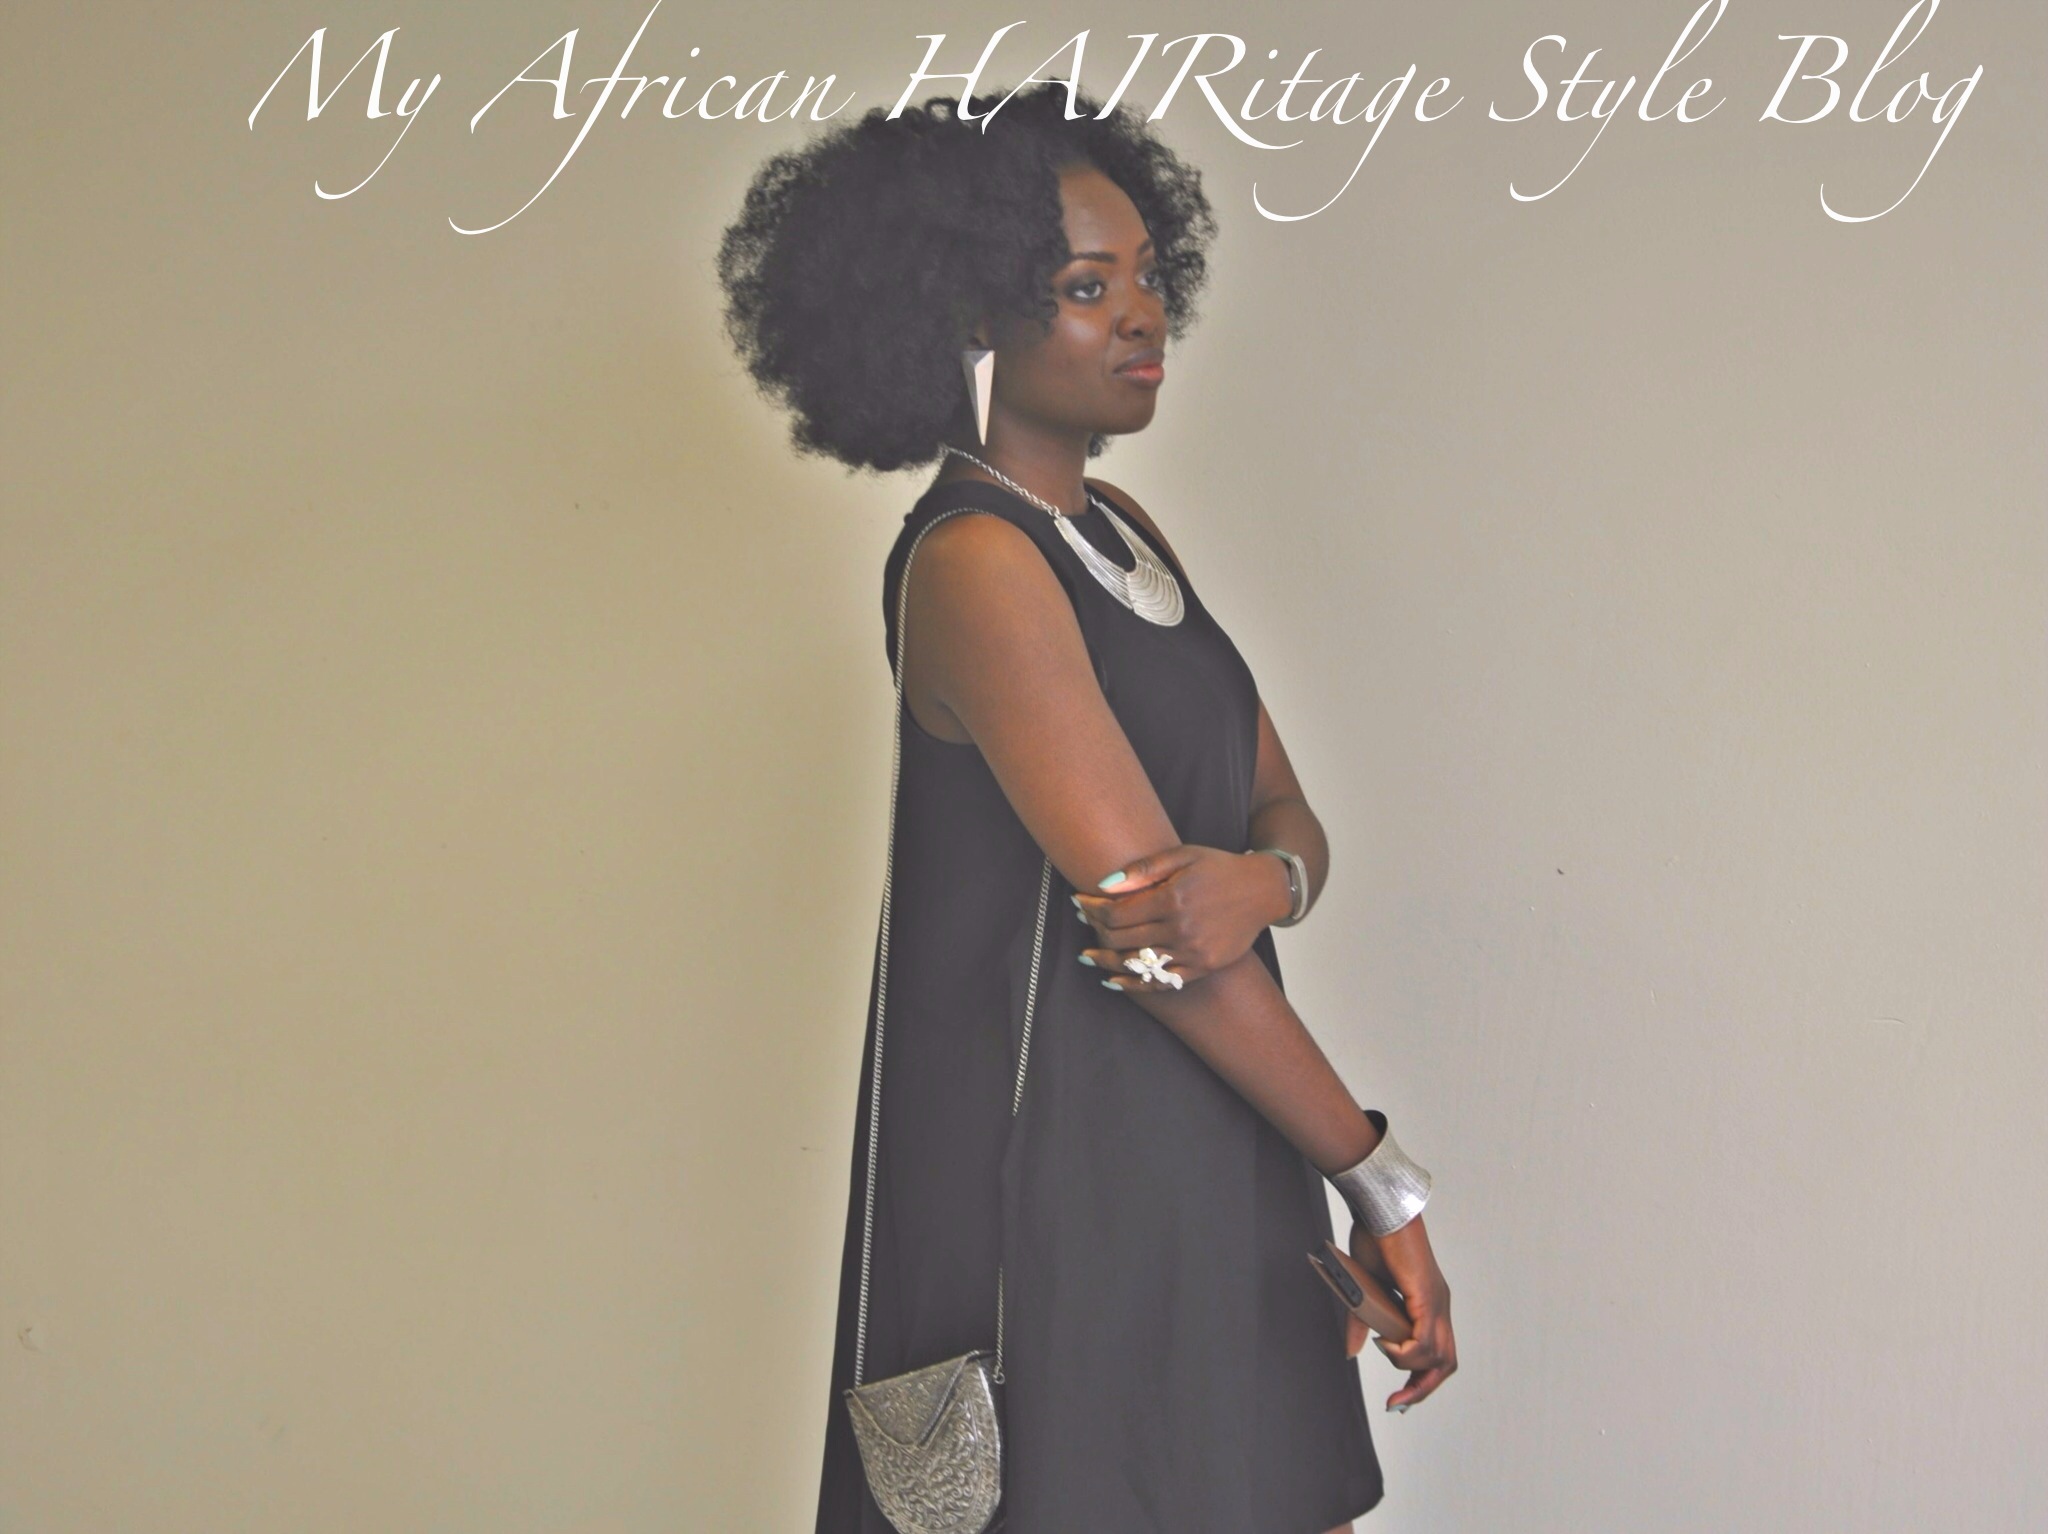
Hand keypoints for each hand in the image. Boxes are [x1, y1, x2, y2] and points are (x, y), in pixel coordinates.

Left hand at [1076, 844, 1291, 991]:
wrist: (1262, 890)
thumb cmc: (1219, 867)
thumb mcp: (1182, 855)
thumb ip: (1144, 869)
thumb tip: (1104, 885)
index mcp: (1172, 898)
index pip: (1116, 912)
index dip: (1091, 908)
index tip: (1080, 901)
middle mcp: (1181, 929)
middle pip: (1121, 938)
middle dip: (1095, 929)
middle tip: (1082, 922)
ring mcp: (1192, 952)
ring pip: (1136, 963)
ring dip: (1107, 960)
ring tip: (1088, 955)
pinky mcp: (1203, 967)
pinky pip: (1162, 982)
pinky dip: (1134, 985)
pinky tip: (1114, 981)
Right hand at [1357, 1215, 1455, 1411]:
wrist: (1379, 1210)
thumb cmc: (1374, 1241)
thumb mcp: (1365, 1290)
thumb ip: (1361, 1322)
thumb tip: (1352, 1354)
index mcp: (1429, 1305)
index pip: (1437, 1355)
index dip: (1421, 1380)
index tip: (1398, 1397)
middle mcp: (1440, 1307)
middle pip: (1446, 1364)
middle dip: (1422, 1389)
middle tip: (1396, 1402)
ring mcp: (1437, 1302)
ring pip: (1438, 1357)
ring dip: (1408, 1366)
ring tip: (1383, 1348)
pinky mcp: (1427, 1296)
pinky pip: (1425, 1341)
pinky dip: (1406, 1352)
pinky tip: (1385, 1344)